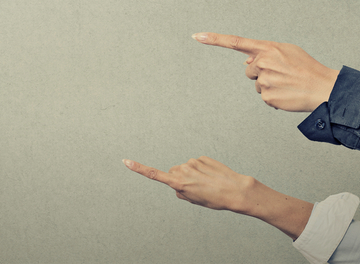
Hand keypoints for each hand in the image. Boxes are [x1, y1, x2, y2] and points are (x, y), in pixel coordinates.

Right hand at [123, 156, 252, 211]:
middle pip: (174, 172)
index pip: (154, 175)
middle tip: (196, 189)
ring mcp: (193, 162)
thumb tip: (177, 183)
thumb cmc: (214, 199)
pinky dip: (202, 170)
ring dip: (193, 175)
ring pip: (186, 168)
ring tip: (207, 184)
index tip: (126, 161)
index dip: (139, 169)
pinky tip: (211, 176)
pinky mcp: (202, 157)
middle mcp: (182, 170)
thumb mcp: (193, 200)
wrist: (234, 190)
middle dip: (180, 179)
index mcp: (178, 183)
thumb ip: (181, 191)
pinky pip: (197, 164)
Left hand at [194, 32, 337, 111]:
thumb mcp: (287, 51)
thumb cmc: (306, 67)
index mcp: (267, 48)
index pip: (236, 42)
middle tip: (282, 75)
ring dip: (268, 85)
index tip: (196, 36)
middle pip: (249, 69)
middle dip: (260, 72)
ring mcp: (263, 80)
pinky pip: (264, 97)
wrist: (323, 88)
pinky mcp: (266, 97)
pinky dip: (274, 98)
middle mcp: (262, 62)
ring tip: (287, 84)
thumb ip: (265, 52)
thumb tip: (245, 61)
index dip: (214, 39)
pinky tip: (287, 94)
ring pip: (256, 84)